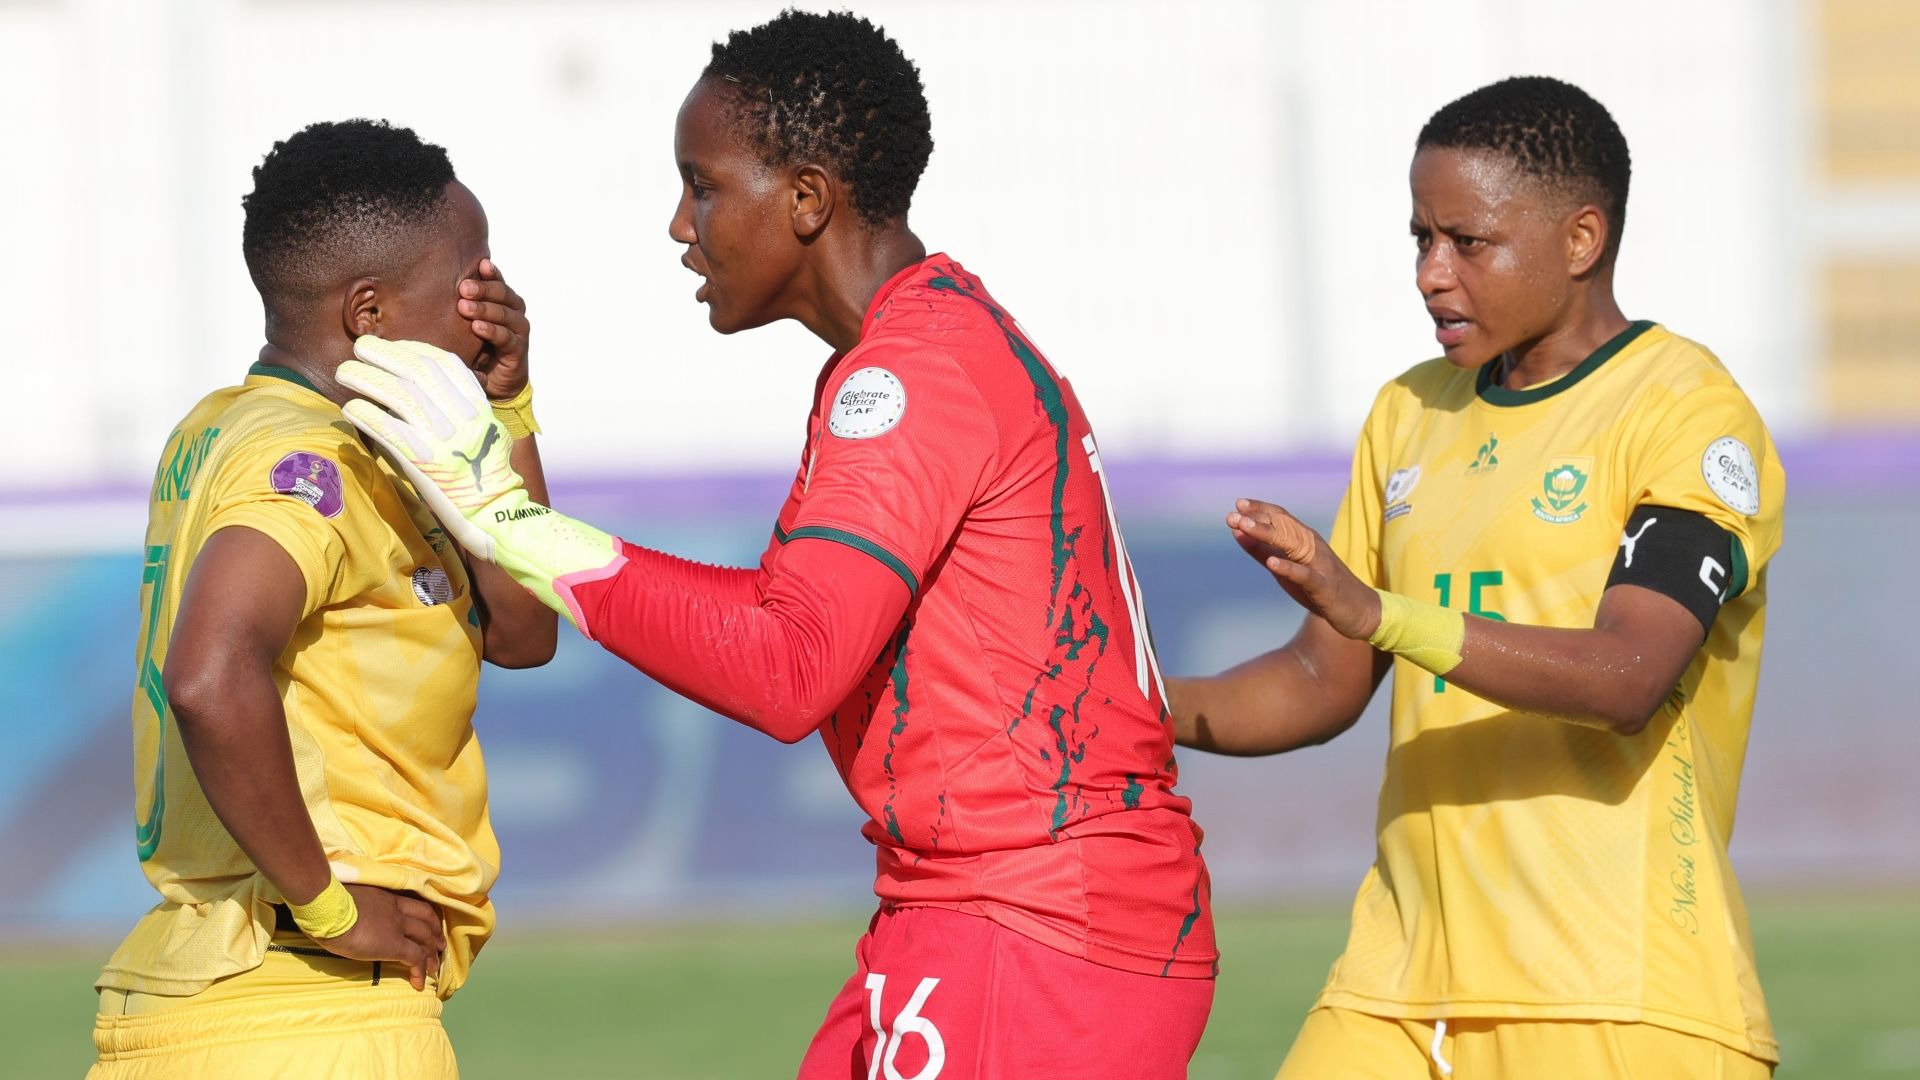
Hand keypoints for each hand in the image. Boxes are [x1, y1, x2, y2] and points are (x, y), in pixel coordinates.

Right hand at [310, 885, 445, 990]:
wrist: (329, 908)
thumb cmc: (328, 902)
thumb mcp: (348, 898)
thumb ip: (356, 906)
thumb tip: (349, 914)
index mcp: (386, 897)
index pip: (413, 904)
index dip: (424, 916)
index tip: (428, 925)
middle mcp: (396, 909)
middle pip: (426, 920)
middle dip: (434, 934)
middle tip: (439, 946)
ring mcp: (398, 926)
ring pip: (425, 939)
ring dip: (431, 954)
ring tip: (434, 967)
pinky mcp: (394, 944)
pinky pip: (414, 958)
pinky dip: (420, 970)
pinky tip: (420, 983)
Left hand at [339, 336, 524, 560]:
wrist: (492, 511)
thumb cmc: (485, 474)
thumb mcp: (486, 430)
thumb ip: (461, 407)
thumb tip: (422, 389)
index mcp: (477, 405)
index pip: (443, 362)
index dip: (414, 348)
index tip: (396, 346)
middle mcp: (459, 415)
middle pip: (415, 369)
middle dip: (383, 353)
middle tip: (360, 346)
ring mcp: (439, 435)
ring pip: (395, 392)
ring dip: (364, 378)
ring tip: (343, 372)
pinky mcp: (419, 458)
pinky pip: (383, 426)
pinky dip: (363, 412)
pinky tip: (350, 407)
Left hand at [459, 259, 530, 399]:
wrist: (492, 381)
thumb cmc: (475, 346)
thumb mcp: (464, 323)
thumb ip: (457, 305)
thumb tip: (423, 285)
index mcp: (502, 300)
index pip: (497, 281)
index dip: (490, 272)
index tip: (479, 264)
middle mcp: (513, 312)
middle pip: (503, 293)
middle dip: (483, 289)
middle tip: (463, 288)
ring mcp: (518, 330)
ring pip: (505, 314)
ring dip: (485, 309)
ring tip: (464, 307)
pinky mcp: (518, 350)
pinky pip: (506, 337)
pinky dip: (492, 331)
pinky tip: (477, 327)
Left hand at [1227, 498, 1381, 640]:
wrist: (1358, 611)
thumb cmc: (1318, 588)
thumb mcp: (1285, 568)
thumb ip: (1261, 551)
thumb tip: (1236, 531)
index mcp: (1304, 540)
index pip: (1281, 518)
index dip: (1260, 509)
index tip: (1238, 503)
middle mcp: (1312, 546)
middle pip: (1283, 527)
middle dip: (1257, 520)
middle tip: (1232, 515)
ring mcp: (1320, 565)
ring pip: (1292, 544)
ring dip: (1267, 534)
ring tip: (1244, 527)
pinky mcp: (1324, 586)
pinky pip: (1305, 575)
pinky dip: (1289, 568)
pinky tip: (1271, 563)